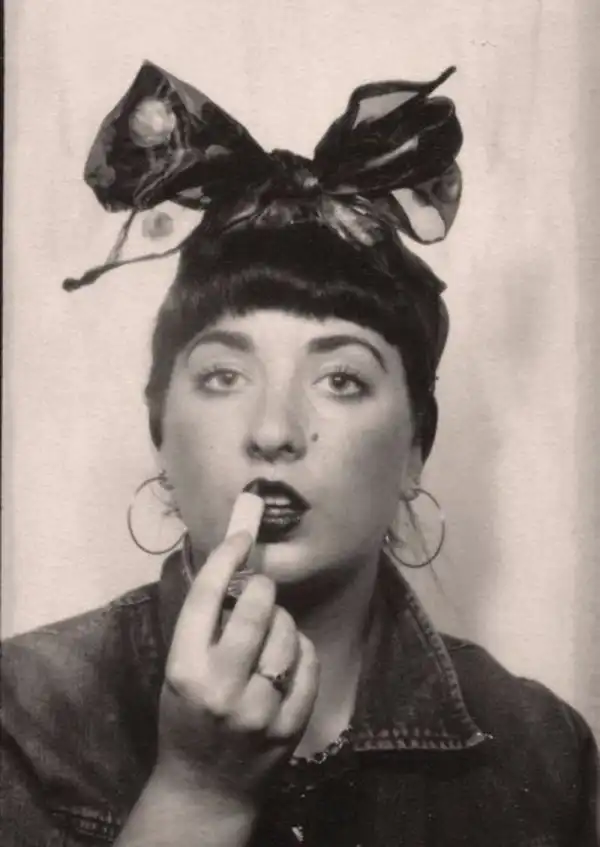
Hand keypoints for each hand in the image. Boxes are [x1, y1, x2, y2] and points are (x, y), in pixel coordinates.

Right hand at [155, 532, 319, 805]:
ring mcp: (259, 711)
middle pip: (256, 610)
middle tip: (261, 587)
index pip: (206, 598)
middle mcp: (221, 689)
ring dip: (283, 619)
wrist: (204, 789)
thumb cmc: (185, 719)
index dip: (225, 558)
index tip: (241, 537)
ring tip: (272, 628)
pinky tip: (289, 653)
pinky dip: (301, 649)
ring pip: (287, 634)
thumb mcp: (178, 673)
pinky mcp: (289, 727)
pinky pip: (308, 664)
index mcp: (184, 670)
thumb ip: (203, 629)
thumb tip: (235, 570)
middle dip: (263, 586)